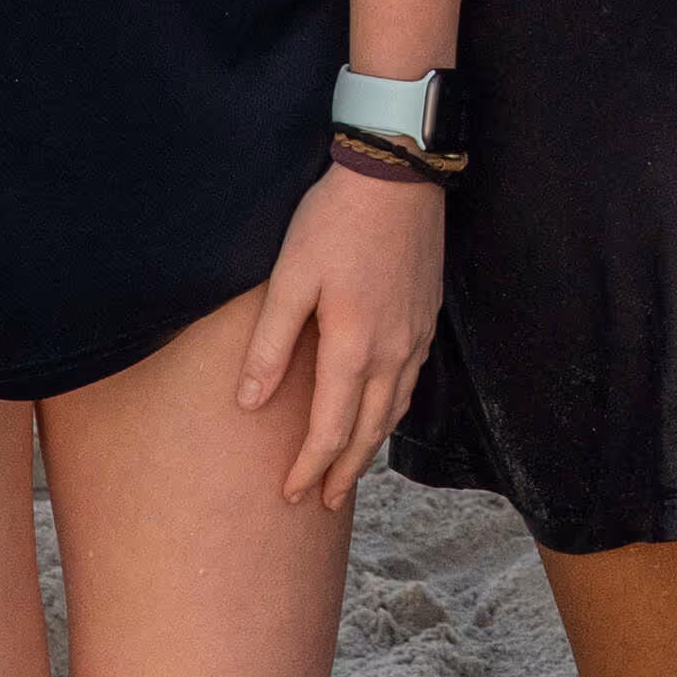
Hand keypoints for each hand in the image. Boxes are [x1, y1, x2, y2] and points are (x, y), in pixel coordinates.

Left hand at [237, 158, 444, 504]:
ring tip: (351, 471)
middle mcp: (391, 353)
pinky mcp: (426, 317)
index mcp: (352, 348)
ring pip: (394, 411)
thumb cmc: (334, 221)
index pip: (329, 430)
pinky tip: (382, 411)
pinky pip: (410, 383)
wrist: (397, 174)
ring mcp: (415, 336)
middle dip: (343, 472)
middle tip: (323, 502)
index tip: (292, 494)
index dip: (310, 468)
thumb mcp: (289, 278)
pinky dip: (392, 411)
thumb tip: (249, 404)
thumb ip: (269, 345)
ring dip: (370, 446)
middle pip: (367, 432)